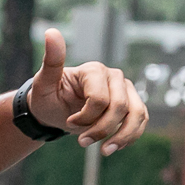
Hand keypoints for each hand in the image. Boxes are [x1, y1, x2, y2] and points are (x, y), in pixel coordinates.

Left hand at [26, 29, 147, 152]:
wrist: (54, 110)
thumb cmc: (47, 96)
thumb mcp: (43, 83)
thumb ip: (51, 61)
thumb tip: (51, 32)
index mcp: (95, 70)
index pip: (100, 99)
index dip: (85, 117)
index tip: (69, 123)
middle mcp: (115, 77)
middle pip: (119, 108)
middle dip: (100, 129)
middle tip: (81, 141)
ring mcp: (126, 91)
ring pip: (136, 115)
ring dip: (120, 137)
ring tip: (103, 151)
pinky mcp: (132, 105)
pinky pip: (141, 121)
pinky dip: (130, 137)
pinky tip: (113, 146)